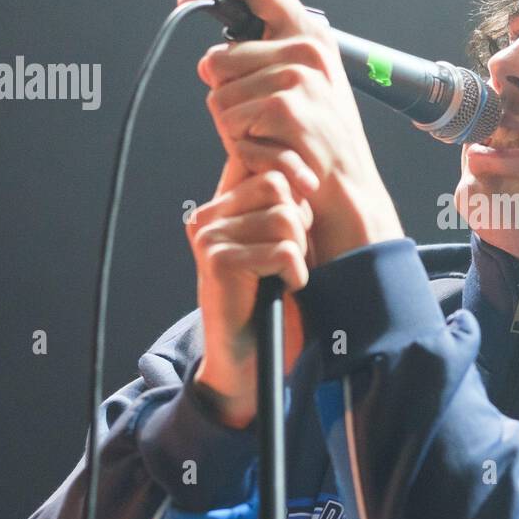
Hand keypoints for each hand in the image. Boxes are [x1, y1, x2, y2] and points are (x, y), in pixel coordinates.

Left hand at [177, 0, 404, 265]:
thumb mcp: (309, 89)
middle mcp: (306, 50)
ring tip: (270, 141)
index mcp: (312, 36)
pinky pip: (228, 121)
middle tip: (256, 123)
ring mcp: (296, 77)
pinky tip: (271, 153)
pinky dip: (241, 145)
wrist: (350, 191)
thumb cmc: (323, 146)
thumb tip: (210, 61)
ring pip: (218, 95)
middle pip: (219, 57)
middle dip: (223, 94)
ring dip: (233, 126)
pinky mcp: (284, 108)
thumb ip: (268, 62)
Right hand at [188, 155, 312, 429]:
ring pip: (284, 218)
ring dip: (298, 252)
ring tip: (282, 275)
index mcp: (222, 204)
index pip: (258, 159)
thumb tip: (306, 172)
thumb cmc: (270, 299)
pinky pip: (282, 251)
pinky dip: (295, 274)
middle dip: (299, 222)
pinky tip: (280, 289)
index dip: (290, 168)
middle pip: (279, 185)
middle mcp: (209, 215)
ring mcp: (209, 237)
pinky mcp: (218, 261)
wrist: (246, 359)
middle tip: (289, 256)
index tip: (309, 190)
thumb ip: (284, 205)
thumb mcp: (279, 242)